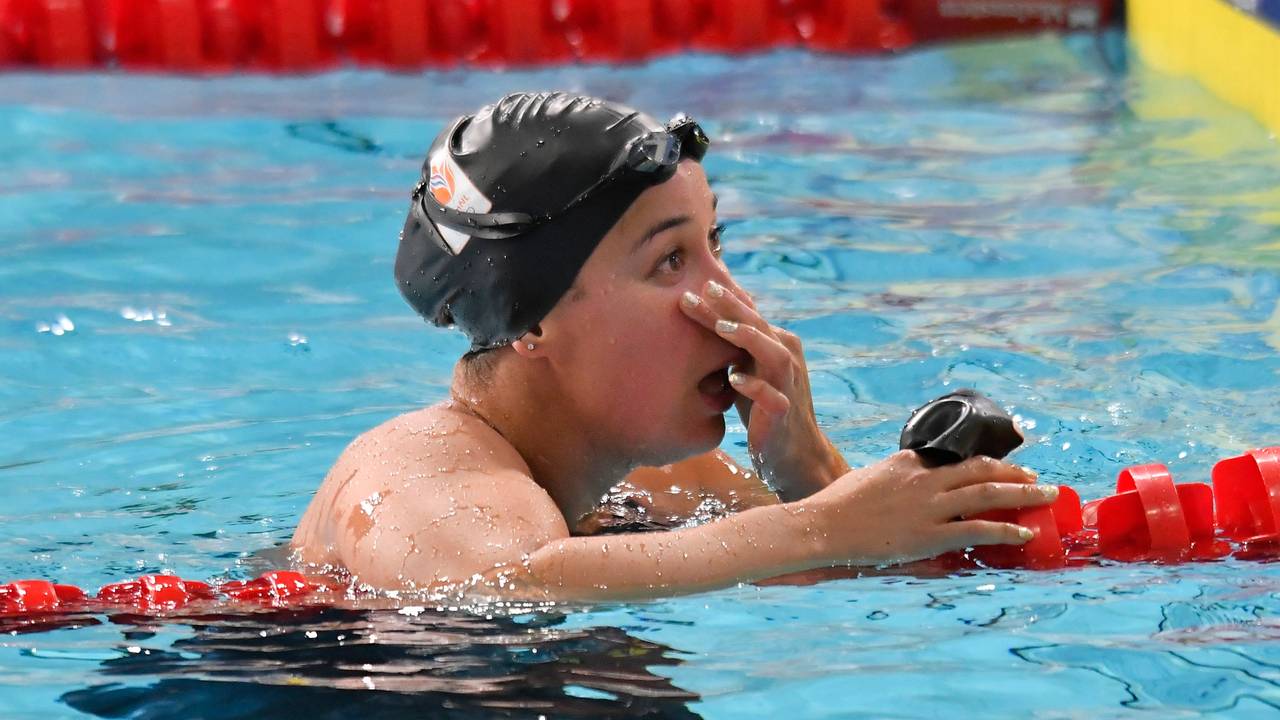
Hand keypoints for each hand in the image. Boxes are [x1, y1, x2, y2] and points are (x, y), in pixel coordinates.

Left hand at [680, 278, 846, 499]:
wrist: (791, 452)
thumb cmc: (762, 408)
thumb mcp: (746, 371)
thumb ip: (732, 347)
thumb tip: (701, 320)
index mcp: (775, 344)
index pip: (746, 317)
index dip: (720, 302)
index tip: (690, 287)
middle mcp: (786, 357)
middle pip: (758, 326)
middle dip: (731, 307)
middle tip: (705, 289)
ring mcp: (788, 384)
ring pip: (774, 354)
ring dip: (749, 338)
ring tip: (721, 328)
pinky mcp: (785, 412)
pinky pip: (774, 397)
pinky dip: (755, 387)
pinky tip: (735, 380)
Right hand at [800, 451, 1056, 565]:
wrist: (823, 526)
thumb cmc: (837, 506)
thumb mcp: (869, 480)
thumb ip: (893, 480)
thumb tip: (906, 489)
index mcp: (908, 463)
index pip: (956, 457)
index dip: (986, 460)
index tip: (1005, 464)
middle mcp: (925, 479)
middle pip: (981, 469)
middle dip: (1014, 472)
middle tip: (1036, 477)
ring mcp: (930, 506)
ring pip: (989, 493)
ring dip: (1023, 493)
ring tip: (1046, 495)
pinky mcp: (930, 534)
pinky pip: (979, 529)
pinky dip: (1006, 529)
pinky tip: (1024, 533)